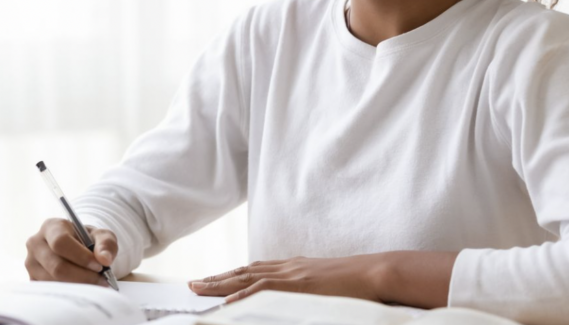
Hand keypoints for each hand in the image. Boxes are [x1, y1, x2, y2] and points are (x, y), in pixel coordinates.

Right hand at [25, 218, 117, 286]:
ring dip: (78, 286)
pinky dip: (70, 293)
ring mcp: (31, 263)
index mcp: (51, 226)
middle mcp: (36, 243)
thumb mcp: (101, 236)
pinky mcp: (32, 279)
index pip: (61, 242)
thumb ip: (106, 244)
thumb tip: (104, 259)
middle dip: (82, 276)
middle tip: (102, 281)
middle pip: (56, 266)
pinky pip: (51, 291)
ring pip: (53, 281)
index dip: (80, 256)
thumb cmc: (88, 240)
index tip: (99, 266)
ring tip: (96, 285)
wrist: (77, 249)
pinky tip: (83, 289)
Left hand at [188, 253, 386, 303]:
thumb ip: (308, 289)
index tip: (213, 279)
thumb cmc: (357, 283)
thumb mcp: (326, 284)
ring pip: (247, 278)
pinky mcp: (299, 284)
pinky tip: (228, 301)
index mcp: (294, 267)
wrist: (376, 272)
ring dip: (220, 284)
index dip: (232, 274)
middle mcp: (288, 267)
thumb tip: (297, 298)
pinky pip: (265, 290)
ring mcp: (292, 274)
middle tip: (193, 284)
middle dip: (217, 278)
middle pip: (244, 271)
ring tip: (198, 289)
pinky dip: (244, 295)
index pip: (255, 269)